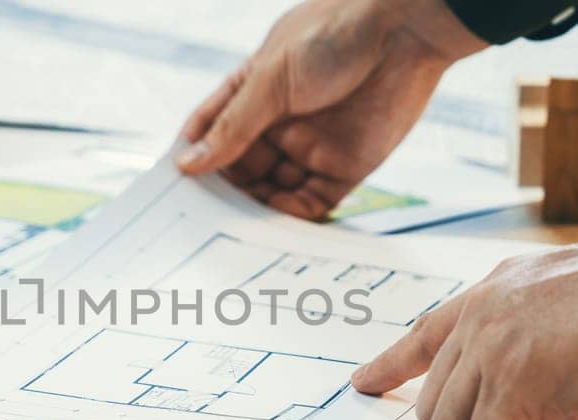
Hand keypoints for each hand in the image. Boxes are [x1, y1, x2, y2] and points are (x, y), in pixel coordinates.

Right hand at [175, 0, 486, 219]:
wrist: (405, 32)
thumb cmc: (333, 35)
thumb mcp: (270, 79)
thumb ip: (234, 126)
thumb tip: (189, 162)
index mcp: (253, 93)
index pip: (212, 132)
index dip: (193, 156)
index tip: (173, 184)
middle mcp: (278, 123)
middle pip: (239, 169)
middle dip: (221, 191)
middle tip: (200, 217)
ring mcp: (310, 147)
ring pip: (271, 192)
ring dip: (253, 210)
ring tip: (233, 229)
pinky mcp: (343, 168)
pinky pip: (310, 204)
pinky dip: (290, 218)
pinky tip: (273, 223)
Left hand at [350, 229, 577, 419]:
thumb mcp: (573, 292)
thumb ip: (537, 326)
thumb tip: (537, 379)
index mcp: (494, 290)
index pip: (425, 332)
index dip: (390, 365)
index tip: (362, 384)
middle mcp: (480, 318)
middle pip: (435, 404)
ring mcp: (491, 352)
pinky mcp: (514, 389)